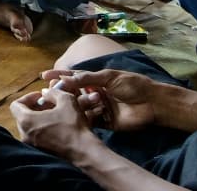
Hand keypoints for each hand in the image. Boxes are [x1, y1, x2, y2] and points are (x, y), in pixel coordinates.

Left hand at [11, 88, 96, 159]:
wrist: (85, 152)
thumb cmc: (74, 125)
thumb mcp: (66, 100)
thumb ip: (52, 92)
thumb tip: (45, 93)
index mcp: (26, 121)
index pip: (16, 105)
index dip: (28, 97)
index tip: (42, 96)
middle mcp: (25, 134)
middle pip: (23, 116)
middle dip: (35, 107)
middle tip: (50, 104)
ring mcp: (32, 145)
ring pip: (31, 126)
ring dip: (41, 117)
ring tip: (56, 114)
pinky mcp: (41, 152)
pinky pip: (37, 136)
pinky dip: (44, 128)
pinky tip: (58, 126)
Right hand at [41, 68, 156, 131]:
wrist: (153, 104)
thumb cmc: (133, 85)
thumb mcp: (109, 77)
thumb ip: (87, 78)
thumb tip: (65, 79)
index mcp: (96, 80)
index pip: (74, 76)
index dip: (59, 75)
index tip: (43, 75)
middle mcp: (95, 93)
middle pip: (74, 93)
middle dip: (61, 92)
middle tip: (48, 94)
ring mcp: (99, 108)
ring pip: (79, 107)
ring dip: (70, 105)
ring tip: (59, 106)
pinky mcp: (104, 122)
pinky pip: (89, 120)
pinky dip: (81, 118)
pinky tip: (73, 117)